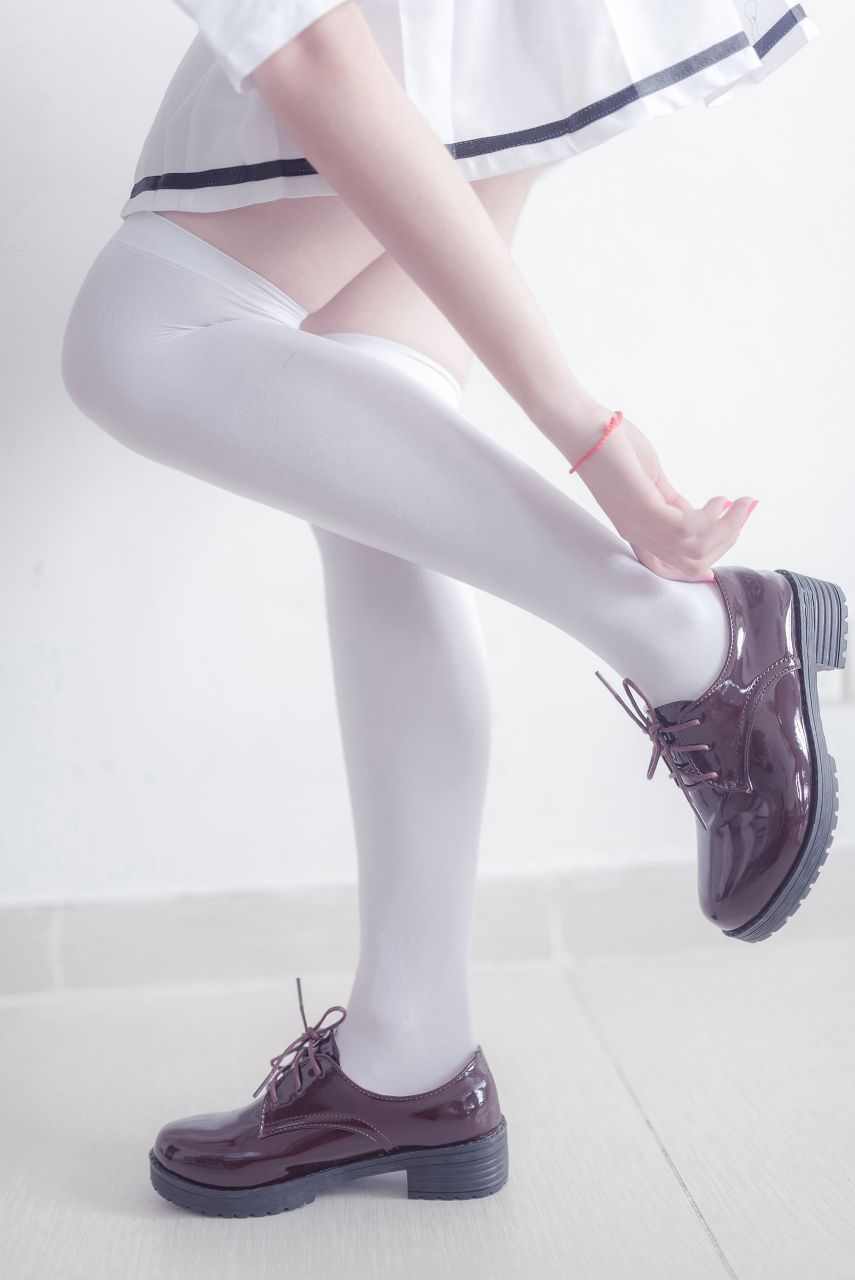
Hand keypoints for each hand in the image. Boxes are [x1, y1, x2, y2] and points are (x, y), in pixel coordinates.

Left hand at [569, 414, 756, 581]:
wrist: (582, 428)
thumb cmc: (614, 450)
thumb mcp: (652, 483)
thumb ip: (673, 502)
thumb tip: (699, 515)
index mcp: (639, 532)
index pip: (674, 569)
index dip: (707, 562)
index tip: (733, 533)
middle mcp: (639, 535)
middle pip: (693, 564)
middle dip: (728, 541)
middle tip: (743, 513)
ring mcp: (639, 524)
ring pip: (695, 550)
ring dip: (728, 528)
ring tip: (739, 505)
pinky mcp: (642, 506)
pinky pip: (686, 528)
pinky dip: (711, 517)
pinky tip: (719, 500)